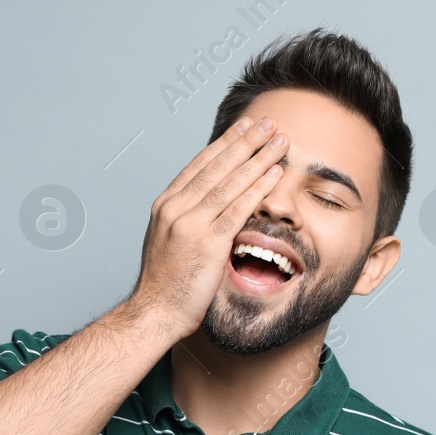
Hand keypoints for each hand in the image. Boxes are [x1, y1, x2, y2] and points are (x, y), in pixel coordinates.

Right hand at [129, 117, 289, 340]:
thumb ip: (188, 219)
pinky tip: (274, 174)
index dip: (225, 143)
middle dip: (246, 141)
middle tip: (268, 122)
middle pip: (217, 166)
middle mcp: (176, 208)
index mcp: (166, 205)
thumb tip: (210, 206)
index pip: (200, 164)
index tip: (244, 127)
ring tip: (279, 140)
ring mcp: (190, 224)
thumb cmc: (166, 284)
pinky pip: (238, 209)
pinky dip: (258, 189)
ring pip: (230, 182)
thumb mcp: (169, 240)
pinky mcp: (207, 244)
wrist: (155, 312)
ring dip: (258, 158)